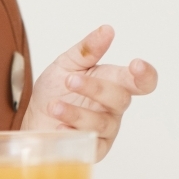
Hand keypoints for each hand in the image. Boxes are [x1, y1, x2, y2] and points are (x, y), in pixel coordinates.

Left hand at [22, 25, 157, 160]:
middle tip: (69, 81)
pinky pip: (91, 144)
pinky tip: (59, 127)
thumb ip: (87, 50)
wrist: (33, 118)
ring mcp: (105, 130)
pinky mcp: (93, 148)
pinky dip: (74, 133)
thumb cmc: (54, 91)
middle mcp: (114, 108)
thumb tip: (107, 30)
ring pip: (103, 122)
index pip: (142, 81)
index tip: (135, 65)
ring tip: (54, 105)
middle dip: (95, 88)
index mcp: (114, 84)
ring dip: (77, 112)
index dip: (145, 75)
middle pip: (121, 98)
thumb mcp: (66, 64)